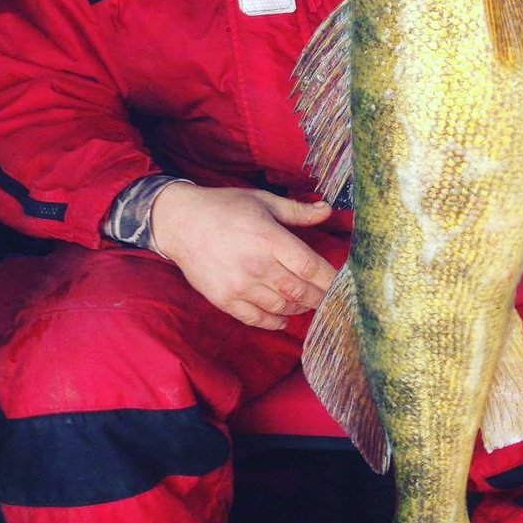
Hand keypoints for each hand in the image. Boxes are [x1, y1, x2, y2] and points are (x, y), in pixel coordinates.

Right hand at [150, 184, 335, 328]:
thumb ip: (297, 210)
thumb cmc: (224, 207)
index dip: (331, 279)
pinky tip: (284, 316)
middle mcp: (256, 265)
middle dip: (320, 297)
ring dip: (299, 307)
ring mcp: (239, 285)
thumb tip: (328, 210)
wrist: (180, 222)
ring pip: (282, 307)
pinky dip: (275, 321)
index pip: (311, 267)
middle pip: (301, 291)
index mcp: (270, 238)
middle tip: (329, 296)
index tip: (343, 283)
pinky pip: (257, 319)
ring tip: (306, 302)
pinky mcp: (224, 299)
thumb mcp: (262, 201)